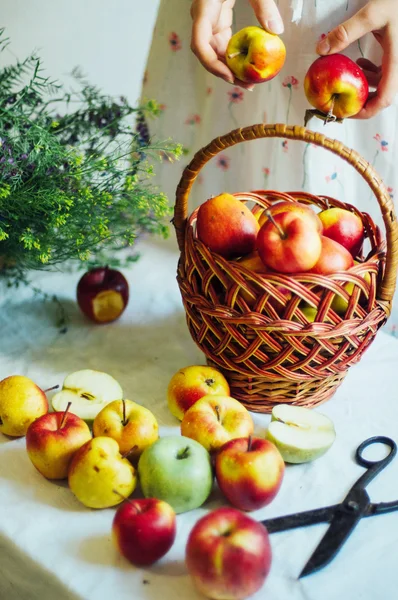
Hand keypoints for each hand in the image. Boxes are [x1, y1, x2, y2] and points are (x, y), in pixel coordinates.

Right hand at [190, 0, 283, 87]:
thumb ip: (263, 5)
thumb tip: (276, 32)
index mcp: (204, 9)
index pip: (200, 45)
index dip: (214, 65)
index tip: (232, 77)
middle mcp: (202, 18)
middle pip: (208, 53)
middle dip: (226, 72)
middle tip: (248, 85)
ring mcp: (208, 19)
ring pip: (214, 50)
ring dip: (230, 66)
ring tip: (250, 79)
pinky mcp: (217, 18)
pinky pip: (222, 41)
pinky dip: (234, 54)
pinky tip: (248, 62)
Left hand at [316, 0, 397, 117]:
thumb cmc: (397, 2)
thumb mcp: (373, 14)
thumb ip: (346, 32)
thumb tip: (322, 50)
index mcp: (396, 62)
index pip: (384, 99)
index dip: (366, 111)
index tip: (347, 112)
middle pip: (382, 96)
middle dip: (360, 101)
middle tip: (339, 100)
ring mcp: (397, 61)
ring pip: (382, 85)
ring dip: (363, 86)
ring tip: (347, 77)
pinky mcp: (395, 54)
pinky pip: (383, 73)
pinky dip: (369, 74)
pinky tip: (358, 63)